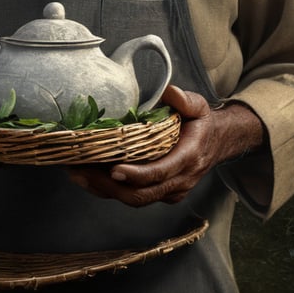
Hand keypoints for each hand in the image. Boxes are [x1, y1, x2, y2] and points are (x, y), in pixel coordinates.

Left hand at [67, 85, 262, 206]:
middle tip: (81, 170)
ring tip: (76, 172)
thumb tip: (170, 92)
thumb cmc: (201, 122)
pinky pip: (133, 198)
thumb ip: (186, 100)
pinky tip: (87, 177)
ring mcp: (169, 191)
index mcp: (188, 158)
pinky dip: (108, 190)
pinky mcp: (160, 194)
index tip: (114, 169)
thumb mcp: (199, 106)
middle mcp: (179, 181)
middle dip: (108, 185)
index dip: (137, 174)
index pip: (160, 173)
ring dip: (103, 189)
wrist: (217, 143)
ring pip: (134, 199)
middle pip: (141, 194)